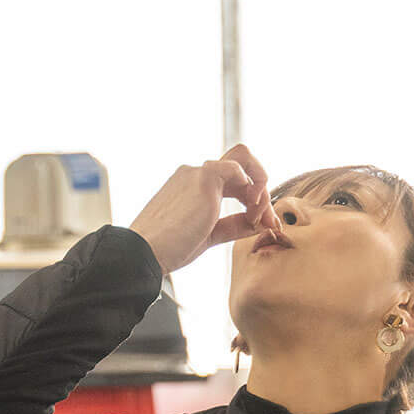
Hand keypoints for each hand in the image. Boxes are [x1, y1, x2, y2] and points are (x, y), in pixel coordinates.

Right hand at [130, 143, 280, 274]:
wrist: (145, 251)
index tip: (262, 224)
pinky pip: (240, 169)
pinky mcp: (204, 178)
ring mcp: (198, 173)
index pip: (232, 181)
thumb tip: (259, 223)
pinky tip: (252, 212)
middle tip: (267, 220)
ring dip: (260, 188)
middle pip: (241, 166)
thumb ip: (232, 226)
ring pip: (244, 161)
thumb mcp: (208, 236)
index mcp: (192, 187)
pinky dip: (254, 188)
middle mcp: (194, 174)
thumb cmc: (169, 248)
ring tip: (259, 217)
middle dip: (261, 189)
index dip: (253, 200)